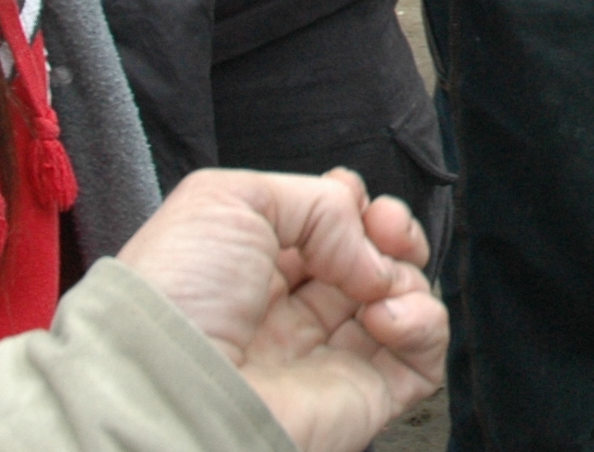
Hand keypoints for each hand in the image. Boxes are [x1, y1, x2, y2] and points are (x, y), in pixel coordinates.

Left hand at [118, 168, 445, 451]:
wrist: (170, 386)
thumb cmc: (180, 292)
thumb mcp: (233, 199)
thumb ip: (317, 202)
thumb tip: (370, 251)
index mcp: (252, 268)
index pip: (324, 228)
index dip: (350, 204)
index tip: (351, 196)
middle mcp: (291, 314)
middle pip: (371, 259)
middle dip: (391, 230)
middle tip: (384, 227)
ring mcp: (329, 357)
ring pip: (404, 301)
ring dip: (407, 273)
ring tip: (377, 281)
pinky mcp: (363, 397)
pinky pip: (423, 357)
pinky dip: (423, 322)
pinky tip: (385, 316)